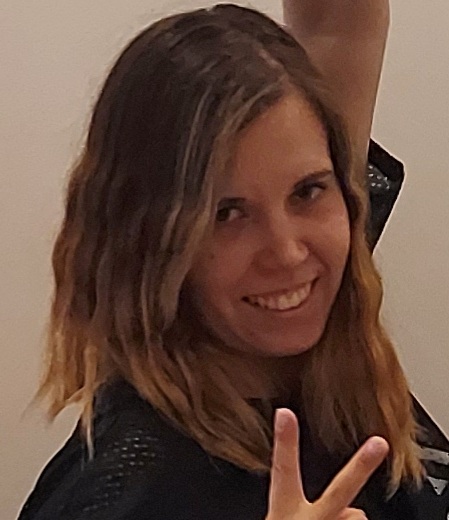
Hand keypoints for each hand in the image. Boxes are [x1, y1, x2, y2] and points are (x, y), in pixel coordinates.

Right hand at [266, 408, 388, 519]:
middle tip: (380, 444)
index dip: (285, 441)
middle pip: (341, 491)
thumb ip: (303, 509)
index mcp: (285, 513)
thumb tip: (350, 509)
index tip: (284, 412)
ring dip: (347, 518)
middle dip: (361, 467)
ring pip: (356, 516)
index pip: (283, 471)